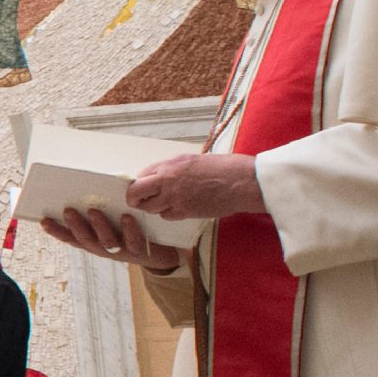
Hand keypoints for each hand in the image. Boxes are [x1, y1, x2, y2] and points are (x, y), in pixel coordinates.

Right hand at [41, 206, 180, 273]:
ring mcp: (120, 252)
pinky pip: (133, 241)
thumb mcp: (112, 224)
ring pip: (106, 241)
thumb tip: (88, 191)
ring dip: (98, 226)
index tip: (43, 220)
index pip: (70, 238)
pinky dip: (129, 229)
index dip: (56, 231)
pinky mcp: (139, 252)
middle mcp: (103, 249)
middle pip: (85, 239)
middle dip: (75, 225)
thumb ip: (101, 213)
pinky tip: (127, 217)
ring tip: (93, 211)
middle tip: (68, 210)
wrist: (159, 254)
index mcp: (93, 242)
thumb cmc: (131, 233)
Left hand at [128, 152, 260, 222]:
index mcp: (170, 165)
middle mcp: (168, 181)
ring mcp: (175, 198)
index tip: (142, 187)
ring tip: (165, 202)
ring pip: (150, 208)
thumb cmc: (222, 167)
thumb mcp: (192, 160)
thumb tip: (157, 177)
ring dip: (154, 207)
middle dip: (134, 198)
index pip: (140, 176)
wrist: (242, 181)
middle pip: (136, 194)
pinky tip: (180, 208)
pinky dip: (169, 214)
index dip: (139, 183)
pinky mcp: (185, 212)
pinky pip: (167, 216)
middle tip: (139, 200)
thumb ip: (172, 169)